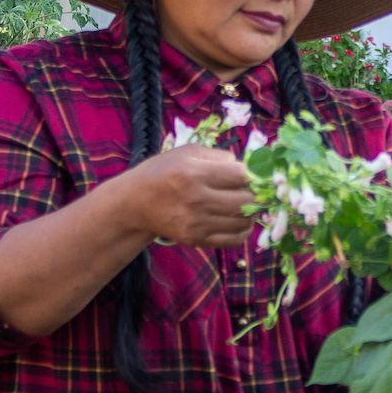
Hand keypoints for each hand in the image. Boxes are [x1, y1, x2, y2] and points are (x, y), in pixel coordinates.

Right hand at [124, 145, 255, 246]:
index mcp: (194, 173)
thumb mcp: (187, 152)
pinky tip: (238, 220)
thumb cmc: (164, 171)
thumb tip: (247, 167)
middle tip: (253, 191)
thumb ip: (218, 156)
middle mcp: (196, 200)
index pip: (241, 176)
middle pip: (247, 201)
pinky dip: (243, 230)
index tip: (250, 174)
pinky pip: (233, 240)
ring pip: (243, 221)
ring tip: (246, 204)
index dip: (251, 174)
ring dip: (252, 213)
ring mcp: (196, 223)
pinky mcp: (196, 240)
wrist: (135, 203)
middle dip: (255, 194)